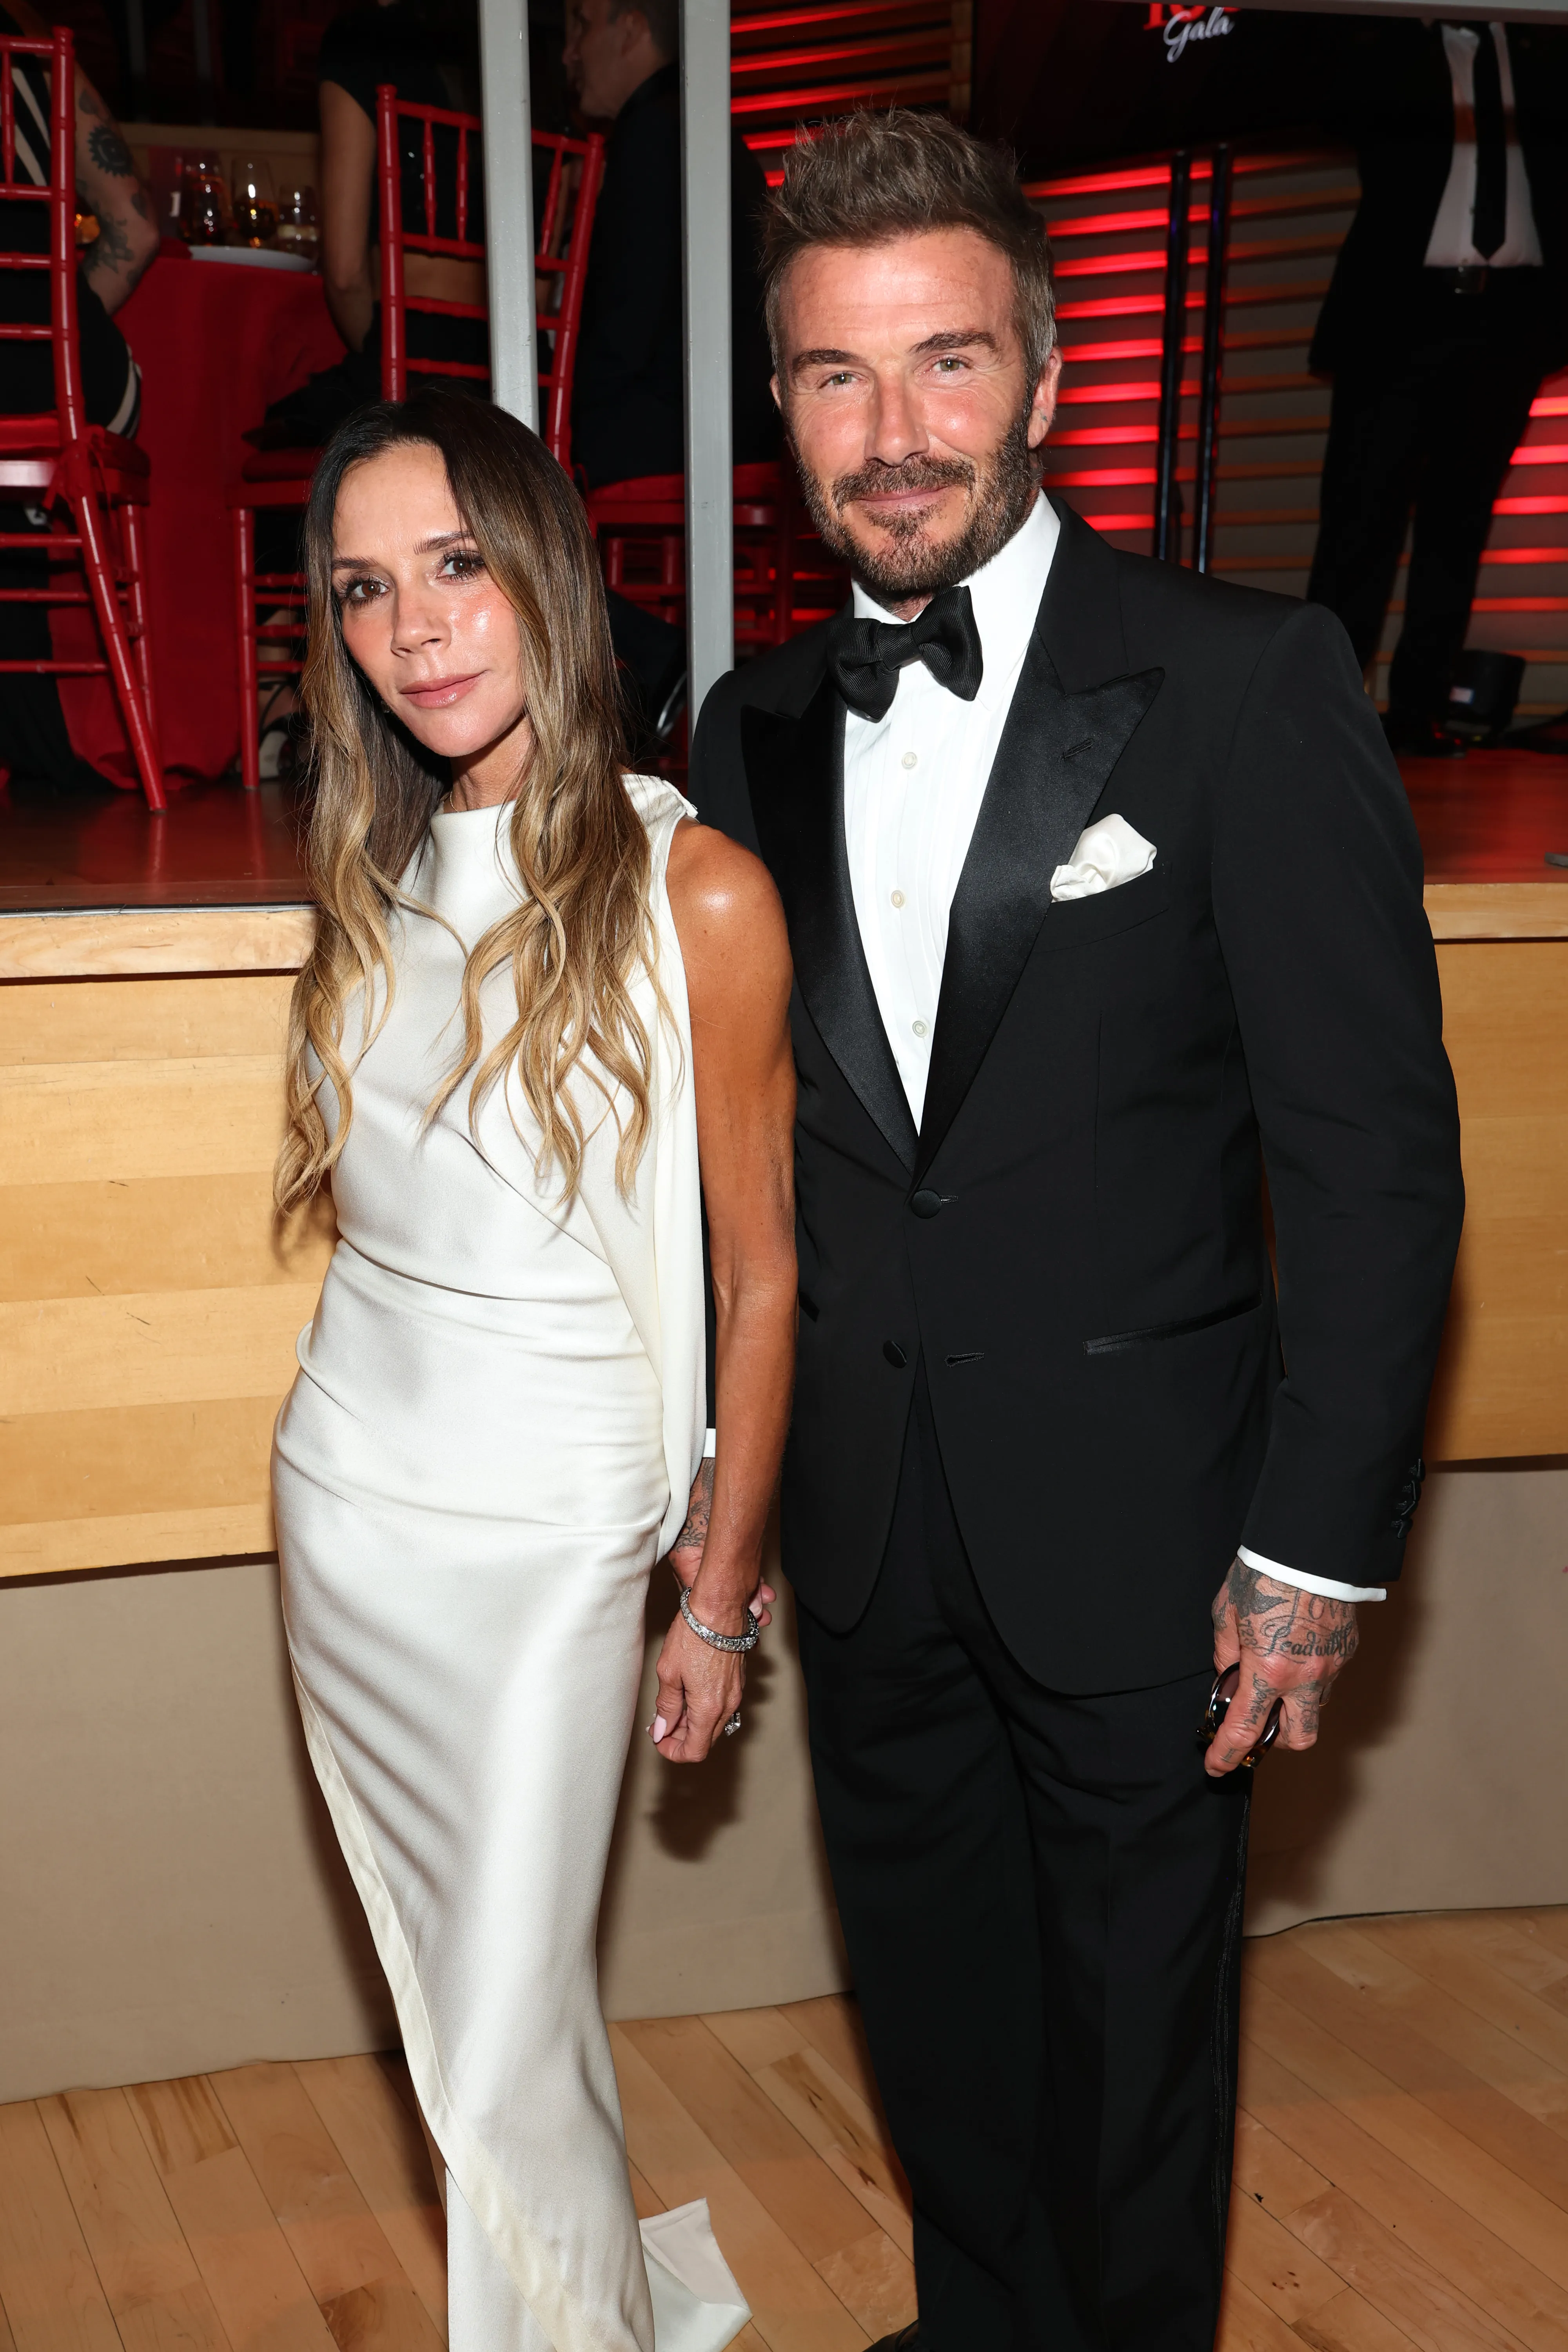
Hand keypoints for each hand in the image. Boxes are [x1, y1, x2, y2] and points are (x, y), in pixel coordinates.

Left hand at [651, 1462, 775, 1763]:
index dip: (673, 1751)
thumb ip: (667, 1706)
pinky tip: (688, 1690)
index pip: (694, 1750)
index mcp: (709, 1708)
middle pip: (705, 1739)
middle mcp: (727, 1705)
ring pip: (714, 1722)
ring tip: (672, 1704)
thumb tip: (662, 1729)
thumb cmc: (694, 1634)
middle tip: (661, 1722)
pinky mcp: (738, 1679)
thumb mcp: (669, 1672)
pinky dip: (703, 1706)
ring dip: (692, 1721)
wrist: (720, 1606)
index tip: (659, 1740)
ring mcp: (736, 1692)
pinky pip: (721, 1705)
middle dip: (681, 1737)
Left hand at [1205, 1554, 1358, 1777]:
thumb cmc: (1265, 1573)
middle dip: (1274, 1740)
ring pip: (1316, 1708)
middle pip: (1297, 1738)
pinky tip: (1297, 1652)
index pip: (1246, 1729)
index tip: (1217, 1766)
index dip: (1228, 1755)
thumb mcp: (1227, 1612)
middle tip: (1256, 1720)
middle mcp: (1305, 1676)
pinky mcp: (1347, 1652)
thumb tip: (1226, 1674)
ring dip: (1294, 1706)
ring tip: (1275, 1676)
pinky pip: (1328, 1680)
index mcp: (1269, 1669)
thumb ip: (1225, 1651)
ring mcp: (1332, 1666)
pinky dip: (1310, 1679)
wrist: (1310, 1545)